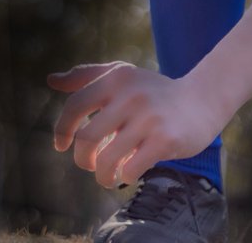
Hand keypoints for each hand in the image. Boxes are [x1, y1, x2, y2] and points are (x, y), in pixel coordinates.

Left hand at [48, 62, 219, 187]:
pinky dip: (124, 176)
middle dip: (82, 159)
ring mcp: (148, 118)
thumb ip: (85, 77)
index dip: (62, 128)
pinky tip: (127, 173)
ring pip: (107, 159)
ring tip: (106, 177)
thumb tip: (51, 81)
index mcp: (115, 78)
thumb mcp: (120, 74)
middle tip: (89, 164)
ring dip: (101, 175)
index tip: (61, 146)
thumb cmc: (153, 90)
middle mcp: (130, 95)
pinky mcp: (165, 140)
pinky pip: (131, 169)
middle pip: (87, 138)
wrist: (201, 99)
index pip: (76, 105)